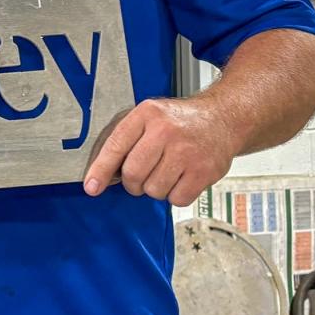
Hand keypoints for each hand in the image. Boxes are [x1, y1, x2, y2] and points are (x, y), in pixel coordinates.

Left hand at [82, 97, 236, 206]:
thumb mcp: (150, 117)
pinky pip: (177, 199)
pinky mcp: (204, 171)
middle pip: (133, 174)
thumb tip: (101, 175)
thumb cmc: (180, 122)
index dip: (100, 170)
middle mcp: (166, 131)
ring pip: (154, 190)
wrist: (223, 119)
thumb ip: (126, 140)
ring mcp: (187, 152)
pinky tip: (181, 179)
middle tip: (140, 177)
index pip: (116, 146)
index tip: (91, 187)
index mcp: (147, 114)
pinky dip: (176, 195)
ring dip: (155, 188)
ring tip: (166, 172)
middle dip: (132, 183)